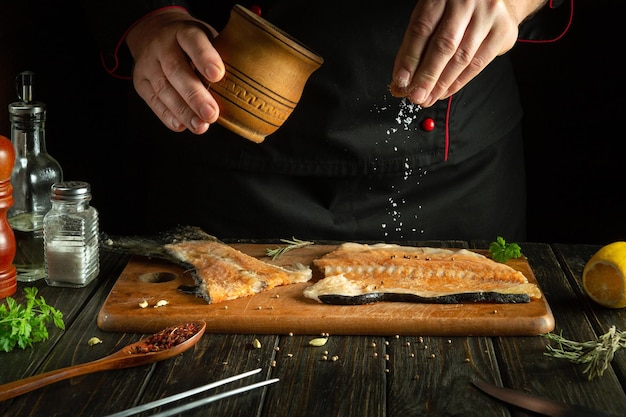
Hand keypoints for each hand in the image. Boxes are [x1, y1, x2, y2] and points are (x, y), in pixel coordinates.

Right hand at [125, 8, 224, 133]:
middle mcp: (162, 45)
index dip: (204, 57)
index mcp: (183, 30)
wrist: (152, 33)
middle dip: (194, 95)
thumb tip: (242, 85)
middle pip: (175, 70)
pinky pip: (153, 100)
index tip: (217, 75)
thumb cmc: (191, 43)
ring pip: (163, 88)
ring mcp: (148, 64)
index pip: (193, 41)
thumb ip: (220, 56)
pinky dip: (167, 115)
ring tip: (200, 126)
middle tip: (211, 114)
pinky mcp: (140, 82)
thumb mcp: (206, 38)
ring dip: (183, 110)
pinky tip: (182, 125)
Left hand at [390, 0, 546, 106]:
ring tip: (428, 97)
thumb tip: (401, 81)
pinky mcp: (502, 31)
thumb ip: (415, 45)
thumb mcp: (431, 15)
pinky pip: (478, 63)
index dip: (409, 58)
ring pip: (462, 57)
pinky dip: (459, 82)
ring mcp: (488, 15)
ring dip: (441, 83)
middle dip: (426, 76)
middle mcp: (466, 2)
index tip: (401, 81)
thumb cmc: (455, 9)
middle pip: (444, 45)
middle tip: (415, 96)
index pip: (422, 29)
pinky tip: (445, 91)